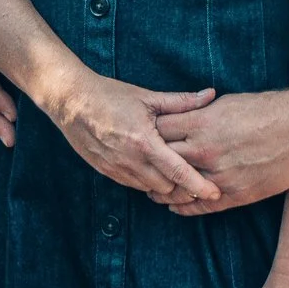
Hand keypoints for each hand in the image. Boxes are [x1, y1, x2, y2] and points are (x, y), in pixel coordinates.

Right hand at [45, 72, 222, 201]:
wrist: (72, 102)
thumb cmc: (111, 95)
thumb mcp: (148, 97)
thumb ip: (182, 102)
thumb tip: (211, 95)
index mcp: (145, 142)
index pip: (178, 172)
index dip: (199, 186)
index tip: (216, 192)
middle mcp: (131, 161)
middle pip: (167, 187)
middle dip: (183, 185)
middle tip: (198, 177)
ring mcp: (117, 169)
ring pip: (150, 190)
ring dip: (164, 184)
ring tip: (176, 174)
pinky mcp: (107, 172)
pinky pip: (134, 185)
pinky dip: (146, 181)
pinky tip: (152, 169)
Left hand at [155, 88, 288, 211]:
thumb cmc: (269, 109)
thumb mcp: (229, 102)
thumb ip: (202, 113)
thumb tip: (184, 117)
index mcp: (203, 122)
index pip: (160, 130)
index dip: (149, 134)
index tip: (143, 137)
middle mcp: (206, 150)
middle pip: (162, 160)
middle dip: (150, 163)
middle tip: (140, 168)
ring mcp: (220, 175)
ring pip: (178, 189)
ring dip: (162, 191)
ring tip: (152, 191)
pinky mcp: (236, 194)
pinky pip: (201, 207)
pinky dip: (185, 208)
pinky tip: (176, 208)